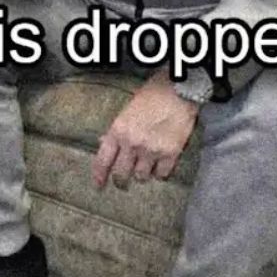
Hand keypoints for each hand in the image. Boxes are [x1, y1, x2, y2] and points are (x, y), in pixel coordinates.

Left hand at [92, 74, 197, 188]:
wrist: (178, 90)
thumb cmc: (151, 95)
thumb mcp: (127, 110)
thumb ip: (116, 129)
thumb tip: (103, 142)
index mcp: (118, 131)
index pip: (103, 160)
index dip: (99, 176)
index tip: (98, 185)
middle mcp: (132, 144)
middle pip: (121, 174)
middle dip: (120, 181)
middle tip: (122, 183)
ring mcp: (152, 150)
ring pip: (141, 177)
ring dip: (141, 175)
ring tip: (144, 170)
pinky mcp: (171, 154)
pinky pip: (162, 174)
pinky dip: (160, 173)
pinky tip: (160, 167)